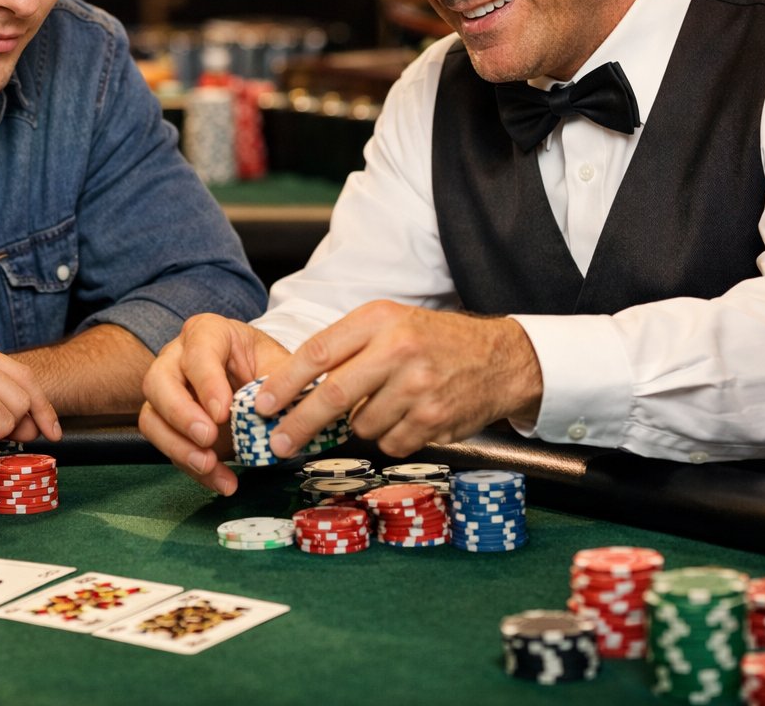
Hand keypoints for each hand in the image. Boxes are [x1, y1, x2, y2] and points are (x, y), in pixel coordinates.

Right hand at [138, 313, 290, 494]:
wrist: (254, 379)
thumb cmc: (262, 364)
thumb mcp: (278, 364)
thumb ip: (281, 381)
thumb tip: (280, 407)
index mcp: (207, 333)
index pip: (198, 352)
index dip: (207, 383)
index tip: (223, 413)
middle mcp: (177, 358)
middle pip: (159, 382)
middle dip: (181, 415)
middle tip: (208, 438)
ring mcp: (166, 391)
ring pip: (152, 417)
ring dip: (178, 447)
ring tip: (210, 466)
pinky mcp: (166, 422)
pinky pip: (166, 446)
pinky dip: (191, 467)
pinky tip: (220, 480)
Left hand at [256, 301, 541, 459]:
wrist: (501, 358)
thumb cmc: (435, 341)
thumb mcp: (391, 323)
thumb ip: (348, 347)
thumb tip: (295, 387)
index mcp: (379, 319)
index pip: (318, 351)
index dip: (284, 382)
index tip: (262, 403)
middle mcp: (398, 350)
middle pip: (332, 395)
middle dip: (299, 424)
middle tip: (278, 442)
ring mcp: (418, 387)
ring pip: (361, 425)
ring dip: (360, 425)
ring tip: (385, 405)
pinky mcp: (433, 419)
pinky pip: (390, 443)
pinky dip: (391, 437)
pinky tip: (409, 417)